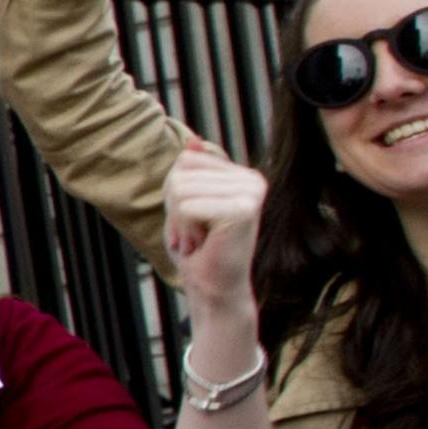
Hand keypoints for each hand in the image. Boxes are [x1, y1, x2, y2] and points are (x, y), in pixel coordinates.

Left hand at [163, 134, 267, 318]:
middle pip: (181, 173)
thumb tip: (192, 140)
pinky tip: (202, 243)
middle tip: (194, 234)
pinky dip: (184, 228)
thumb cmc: (198, 249)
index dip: (175, 192)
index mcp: (242, 174)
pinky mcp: (243, 210)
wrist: (213, 288)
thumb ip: (190, 171)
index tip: (191, 219)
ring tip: (199, 239)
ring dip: (179, 221)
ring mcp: (251, 193)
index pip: (185, 160)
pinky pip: (186, 206)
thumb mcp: (185, 202)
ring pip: (181, 189)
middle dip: (175, 208)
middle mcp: (252, 179)